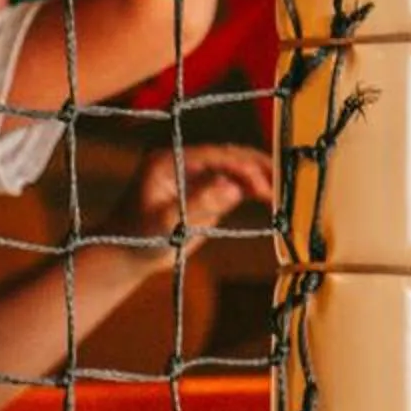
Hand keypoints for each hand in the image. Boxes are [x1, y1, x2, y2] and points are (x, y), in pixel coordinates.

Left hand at [130, 141, 273, 240]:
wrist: (127, 254)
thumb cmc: (138, 238)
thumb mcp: (166, 223)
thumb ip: (197, 205)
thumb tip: (232, 188)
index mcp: (169, 161)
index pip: (214, 156)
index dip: (241, 168)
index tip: (261, 186)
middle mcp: (186, 161)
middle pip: (231, 156)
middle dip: (257, 170)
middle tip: (279, 188)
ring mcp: (199, 174)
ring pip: (238, 168)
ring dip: (261, 177)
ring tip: (283, 193)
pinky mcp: (209, 190)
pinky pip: (238, 184)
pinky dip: (256, 189)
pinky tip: (274, 198)